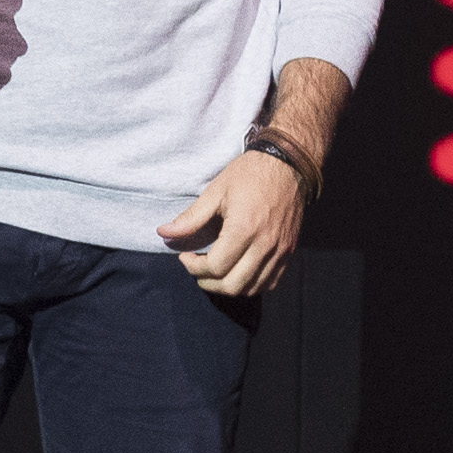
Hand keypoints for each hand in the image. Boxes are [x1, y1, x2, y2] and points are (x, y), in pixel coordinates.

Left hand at [155, 150, 308, 297]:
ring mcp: (280, 250)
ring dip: (228, 286)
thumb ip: (190, 218)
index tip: (185, 257)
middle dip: (207, 282)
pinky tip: (238, 271)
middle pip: (232, 285)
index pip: (215, 267)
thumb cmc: (249, 174)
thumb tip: (163, 233)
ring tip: (216, 271)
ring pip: (251, 288)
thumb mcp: (216, 191)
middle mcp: (264, 244)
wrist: (288, 164)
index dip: (193, 267)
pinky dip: (251, 285)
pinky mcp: (289, 251)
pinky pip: (270, 282)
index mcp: (244, 228)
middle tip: (198, 268)